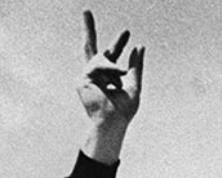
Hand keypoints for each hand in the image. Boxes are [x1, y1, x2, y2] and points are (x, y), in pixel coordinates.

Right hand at [77, 11, 144, 128]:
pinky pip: (97, 66)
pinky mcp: (82, 79)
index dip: (118, 43)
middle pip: (91, 48)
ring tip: (122, 78)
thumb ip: (136, 66)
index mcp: (107, 77)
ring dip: (114, 68)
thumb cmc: (123, 111)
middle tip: (86, 10)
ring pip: (101, 59)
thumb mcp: (135, 85)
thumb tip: (139, 46)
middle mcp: (95, 76)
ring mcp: (87, 77)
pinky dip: (109, 71)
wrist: (113, 122)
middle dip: (89, 29)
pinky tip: (114, 83)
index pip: (111, 56)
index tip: (128, 33)